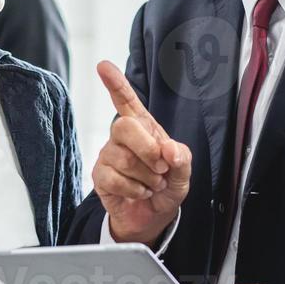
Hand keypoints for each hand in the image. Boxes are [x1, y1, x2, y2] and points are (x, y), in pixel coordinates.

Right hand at [92, 61, 191, 245]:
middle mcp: (123, 138)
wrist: (153, 217)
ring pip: (122, 158)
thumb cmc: (166, 187)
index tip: (103, 66)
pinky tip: (140, 192)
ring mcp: (109, 155)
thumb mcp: (183, 173)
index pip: (127, 101)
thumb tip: (168, 149)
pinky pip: (114, 178)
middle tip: (161, 167)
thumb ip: (181, 158)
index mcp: (145, 128)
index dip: (116, 84)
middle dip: (146, 149)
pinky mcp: (100, 175)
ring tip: (153, 184)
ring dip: (146, 177)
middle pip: (123, 126)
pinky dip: (134, 189)